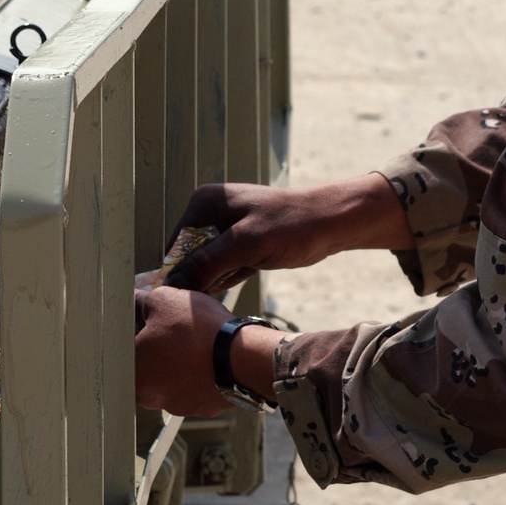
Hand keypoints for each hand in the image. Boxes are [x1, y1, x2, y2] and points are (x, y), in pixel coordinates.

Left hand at [133, 286, 282, 414]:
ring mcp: (175, 405)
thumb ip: (141, 300)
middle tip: (177, 330)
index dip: (140, 330)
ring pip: (171, 378)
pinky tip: (209, 357)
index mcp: (131, 371)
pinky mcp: (200, 409)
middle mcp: (148, 396)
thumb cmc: (196, 330)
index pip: (126, 348)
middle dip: (159, 348)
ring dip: (179, 363)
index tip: (155, 320)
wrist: (238, 358)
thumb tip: (133, 298)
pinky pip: (194, 388)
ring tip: (197, 343)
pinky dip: (198, 375)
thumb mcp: (163, 300)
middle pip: (148, 365)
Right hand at [164, 173, 413, 295]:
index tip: (180, 300)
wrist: (332, 223)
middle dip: (197, 278)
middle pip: (189, 255)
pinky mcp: (242, 246)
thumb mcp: (246, 244)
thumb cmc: (292, 225)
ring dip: (213, 282)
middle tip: (203, 303)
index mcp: (205, 202)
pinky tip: (237, 285)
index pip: (177, 243)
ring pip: (207, 265)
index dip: (178, 272)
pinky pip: (223, 269)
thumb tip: (173, 283)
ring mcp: (227, 230)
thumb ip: (208, 262)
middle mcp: (211, 213)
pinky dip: (227, 281)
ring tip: (226, 291)